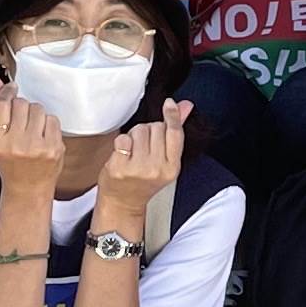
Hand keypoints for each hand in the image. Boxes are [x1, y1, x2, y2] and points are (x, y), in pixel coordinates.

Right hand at [0, 74, 72, 199]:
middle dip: (21, 107)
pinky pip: (52, 119)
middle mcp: (17, 144)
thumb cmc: (10, 162)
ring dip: (35, 114)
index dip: (7, 92)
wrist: (28, 188)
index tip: (11, 90)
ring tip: (31, 129)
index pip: (2, 104)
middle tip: (20, 120)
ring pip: (38, 109)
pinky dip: (48, 124)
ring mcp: (37, 147)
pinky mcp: (55, 148)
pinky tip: (42, 136)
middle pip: (21, 104)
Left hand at [95, 105, 188, 226]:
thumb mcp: (164, 160)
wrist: (123, 202)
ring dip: (134, 135)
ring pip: (139, 130)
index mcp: (172, 167)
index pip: (175, 133)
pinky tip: (122, 154)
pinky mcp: (120, 168)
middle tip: (144, 147)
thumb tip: (185, 106)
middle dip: (149, 130)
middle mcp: (157, 169)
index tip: (169, 104)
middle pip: (156, 127)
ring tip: (133, 151)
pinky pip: (123, 138)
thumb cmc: (143, 180)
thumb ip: (175, 131)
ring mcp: (138, 169)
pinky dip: (121, 142)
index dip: (172, 115)